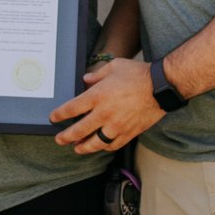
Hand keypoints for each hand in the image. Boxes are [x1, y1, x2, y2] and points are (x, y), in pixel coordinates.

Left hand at [49, 56, 163, 154]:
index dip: (59, 115)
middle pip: (79, 131)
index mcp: (98, 96)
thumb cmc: (138, 74)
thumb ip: (97, 74)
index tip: (53, 117)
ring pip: (95, 143)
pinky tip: (100, 146)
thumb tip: (86, 79)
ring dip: (83, 147)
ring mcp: (117, 125)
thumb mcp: (114, 66)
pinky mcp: (129, 132)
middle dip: (66, 137)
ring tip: (77, 148)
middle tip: (59, 139)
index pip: (72, 109)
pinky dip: (104, 147)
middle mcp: (105, 113)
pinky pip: (113, 145)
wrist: (161, 86)